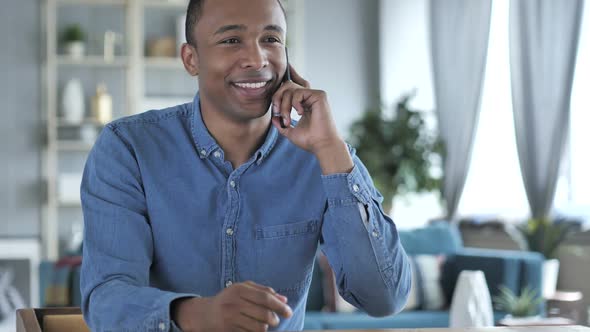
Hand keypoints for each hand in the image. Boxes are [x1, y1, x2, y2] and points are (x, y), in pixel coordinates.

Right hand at [172, 281, 291, 331]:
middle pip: (264, 314)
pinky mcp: (228, 330)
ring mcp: (230, 318)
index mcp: (239, 289)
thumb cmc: (229, 299)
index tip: (289, 312)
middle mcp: (234, 303)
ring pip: (259, 328)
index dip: (280, 306)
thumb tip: (284, 300)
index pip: (266, 298)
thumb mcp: (244, 289)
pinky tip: (253, 329)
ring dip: (265, 328)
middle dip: (274, 319)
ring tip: (263, 325)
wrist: (204, 314)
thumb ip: (264, 291)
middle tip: (275, 321)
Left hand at [271, 65, 353, 173]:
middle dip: (277, 98)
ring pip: (291, 89)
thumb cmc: (310, 140)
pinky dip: (294, 103)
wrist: (321, 145)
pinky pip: (298, 92)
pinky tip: (300, 113)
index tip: (275, 111)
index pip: (290, 89)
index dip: (279, 93)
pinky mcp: (319, 95)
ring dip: (284, 105)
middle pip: (287, 86)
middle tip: (277, 112)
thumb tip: (273, 117)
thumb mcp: (290, 132)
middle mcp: (309, 98)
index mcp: (304, 104)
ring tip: (287, 119)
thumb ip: (281, 124)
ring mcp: (315, 95)